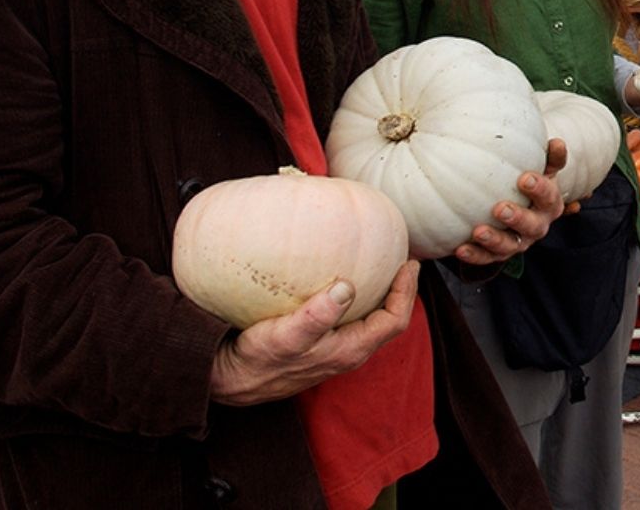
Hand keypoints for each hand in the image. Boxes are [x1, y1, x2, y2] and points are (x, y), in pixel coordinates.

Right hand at [208, 259, 418, 405]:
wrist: (230, 380)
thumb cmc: (258, 360)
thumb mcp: (286, 337)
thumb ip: (316, 316)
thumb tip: (346, 287)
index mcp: (350, 350)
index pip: (394, 320)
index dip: (406, 292)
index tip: (409, 263)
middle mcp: (348, 351)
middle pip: (388, 319)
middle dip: (400, 291)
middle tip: (403, 259)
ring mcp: (334, 349)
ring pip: (370, 319)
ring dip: (381, 294)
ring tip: (380, 265)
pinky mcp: (319, 343)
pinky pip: (349, 318)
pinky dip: (356, 298)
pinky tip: (341, 278)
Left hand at [451, 138, 568, 263]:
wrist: (517, 204)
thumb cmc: (526, 180)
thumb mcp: (540, 167)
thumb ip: (549, 157)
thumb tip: (556, 142)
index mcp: (550, 203)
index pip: (549, 196)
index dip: (539, 189)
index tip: (524, 178)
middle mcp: (538, 225)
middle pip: (532, 226)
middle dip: (517, 218)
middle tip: (500, 208)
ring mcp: (519, 242)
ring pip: (510, 245)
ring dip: (494, 240)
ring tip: (478, 231)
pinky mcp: (500, 254)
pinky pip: (487, 258)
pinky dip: (475, 255)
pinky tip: (459, 248)